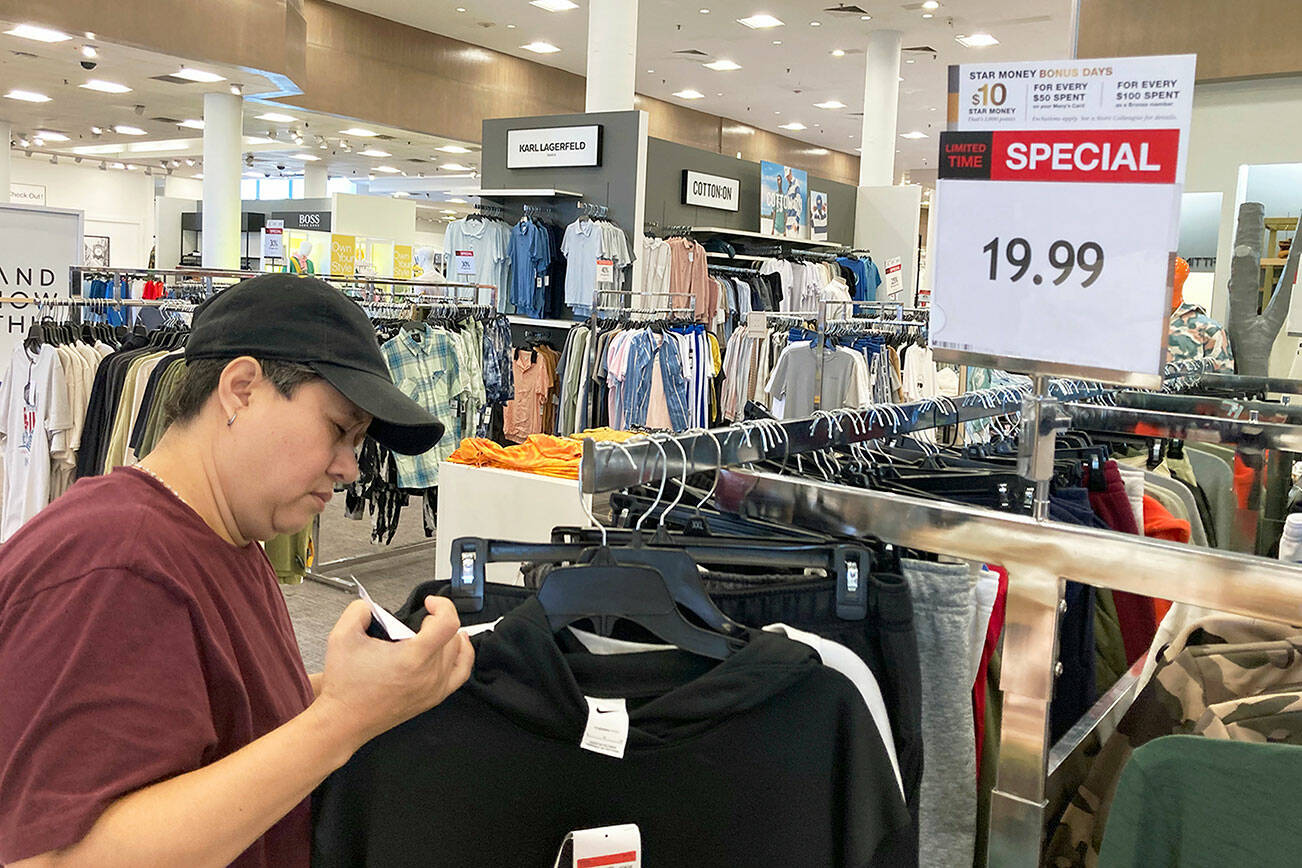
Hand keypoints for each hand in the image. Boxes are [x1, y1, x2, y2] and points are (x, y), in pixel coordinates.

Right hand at [314, 596, 473, 749]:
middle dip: (436, 621)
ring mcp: (434, 689)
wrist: (344, 720)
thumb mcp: (342, 636)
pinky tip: (457, 646)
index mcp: (413, 658)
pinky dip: (462, 655)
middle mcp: (429, 675)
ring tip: (435, 629)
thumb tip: (371, 606)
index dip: (442, 606)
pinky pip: (461, 672)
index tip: (429, 604)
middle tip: (416, 621)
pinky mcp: (433, 698)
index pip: (448, 623)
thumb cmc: (345, 686)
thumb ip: (359, 610)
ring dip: (449, 636)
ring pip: (458, 652)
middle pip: (452, 636)